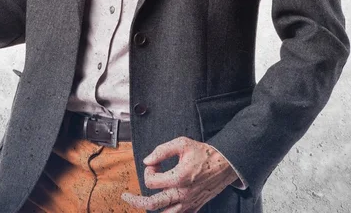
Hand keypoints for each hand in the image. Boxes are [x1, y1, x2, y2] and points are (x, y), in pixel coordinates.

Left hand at [121, 137, 237, 211]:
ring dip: (152, 208)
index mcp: (178, 178)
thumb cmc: (203, 153)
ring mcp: (188, 203)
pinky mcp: (194, 207)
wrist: (224, 165)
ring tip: (141, 202)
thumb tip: (147, 160)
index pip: (151, 182)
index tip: (154, 163)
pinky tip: (161, 205)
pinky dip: (167, 212)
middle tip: (126, 197)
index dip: (148, 171)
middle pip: (153, 204)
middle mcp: (182, 194)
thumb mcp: (182, 143)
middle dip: (136, 201)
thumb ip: (162, 151)